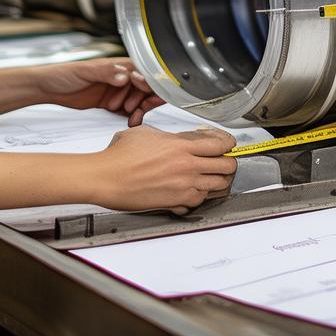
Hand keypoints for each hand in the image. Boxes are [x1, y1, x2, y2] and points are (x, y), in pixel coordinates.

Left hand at [37, 58, 165, 125]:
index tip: (146, 92)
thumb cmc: (62, 74)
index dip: (149, 82)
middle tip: (137, 108)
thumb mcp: (84, 70)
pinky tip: (131, 122)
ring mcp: (117, 91)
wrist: (47, 88)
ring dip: (140, 109)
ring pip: (140, 99)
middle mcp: (120, 76)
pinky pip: (129, 110)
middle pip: (146, 87)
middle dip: (146, 98)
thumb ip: (105, 72)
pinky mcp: (112, 103)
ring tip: (131, 116)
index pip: (143, 71)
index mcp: (117, 65)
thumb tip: (125, 75)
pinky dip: (134, 116)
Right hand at [93, 126, 237, 213]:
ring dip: (218, 181)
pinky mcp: (175, 202)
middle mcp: (186, 166)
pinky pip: (200, 201)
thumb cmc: (119, 156)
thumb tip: (178, 139)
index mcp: (181, 146)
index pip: (219, 144)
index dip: (228, 144)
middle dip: (229, 163)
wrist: (106, 178)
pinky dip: (202, 197)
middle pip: (226, 166)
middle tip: (224, 162)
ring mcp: (182, 186)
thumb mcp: (146, 133)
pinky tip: (196, 191)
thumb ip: (168, 137)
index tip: (228, 145)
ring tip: (214, 178)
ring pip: (218, 186)